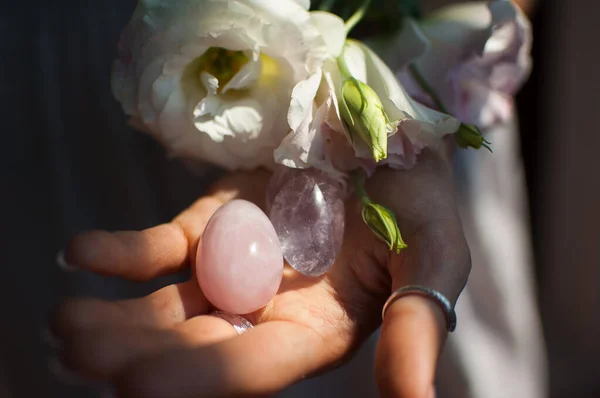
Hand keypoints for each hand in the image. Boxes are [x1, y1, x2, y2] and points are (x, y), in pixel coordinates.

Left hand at [51, 146, 469, 397]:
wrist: (384, 137)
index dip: (198, 378)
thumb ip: (415, 327)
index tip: (136, 384)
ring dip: (112, 315)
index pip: (251, 367)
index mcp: (315, 331)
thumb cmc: (419, 200)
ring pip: (166, 303)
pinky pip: (160, 245)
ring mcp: (232, 266)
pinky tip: (80, 254)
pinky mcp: (209, 224)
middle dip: (135, 352)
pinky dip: (119, 251)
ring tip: (63, 322)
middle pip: (193, 343)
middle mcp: (266, 310)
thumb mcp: (431, 258)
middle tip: (74, 350)